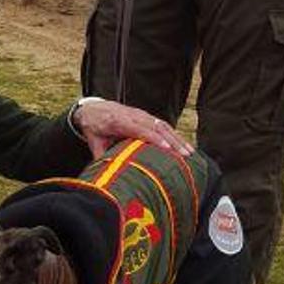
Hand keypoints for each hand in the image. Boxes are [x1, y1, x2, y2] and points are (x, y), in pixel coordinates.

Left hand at [73, 100, 194, 159]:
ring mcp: (142, 115)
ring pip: (162, 126)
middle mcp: (133, 116)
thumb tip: (104, 174)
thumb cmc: (94, 128)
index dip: (153, 138)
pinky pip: (163, 125)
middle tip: (184, 155)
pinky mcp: (147, 117)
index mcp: (118, 121)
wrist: (94, 109)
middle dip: (172, 141)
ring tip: (190, 153)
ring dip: (177, 139)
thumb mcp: (94, 142)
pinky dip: (174, 135)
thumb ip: (100, 156)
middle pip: (155, 127)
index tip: (165, 148)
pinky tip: (184, 146)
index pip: (138, 129)